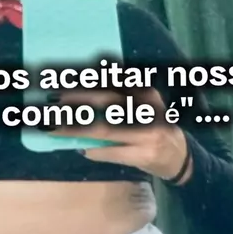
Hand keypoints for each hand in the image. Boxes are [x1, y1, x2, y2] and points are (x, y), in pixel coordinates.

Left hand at [52, 87, 192, 183]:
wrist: (180, 158)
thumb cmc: (154, 129)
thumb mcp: (144, 107)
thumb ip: (120, 97)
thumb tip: (80, 90)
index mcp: (146, 94)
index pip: (113, 81)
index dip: (88, 78)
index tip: (64, 75)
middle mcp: (147, 111)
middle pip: (106, 101)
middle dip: (77, 99)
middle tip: (52, 98)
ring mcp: (146, 134)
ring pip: (104, 128)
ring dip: (76, 128)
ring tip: (54, 126)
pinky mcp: (143, 154)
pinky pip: (113, 152)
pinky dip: (96, 150)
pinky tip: (82, 149)